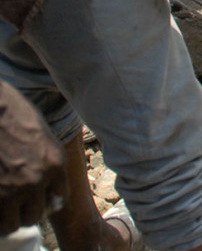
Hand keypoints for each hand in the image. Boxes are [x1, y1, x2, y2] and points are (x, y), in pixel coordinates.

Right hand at [0, 82, 66, 234]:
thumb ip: (46, 160)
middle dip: (22, 211)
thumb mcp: (42, 136)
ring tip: (1, 202)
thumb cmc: (12, 114)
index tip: (33, 199)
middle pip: (34, 216)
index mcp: (55, 164)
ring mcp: (11, 190)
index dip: (44, 202)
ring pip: (11, 225)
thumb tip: (44, 183)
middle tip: (11, 202)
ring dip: (5, 218)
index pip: (58, 200)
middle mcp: (37, 181)